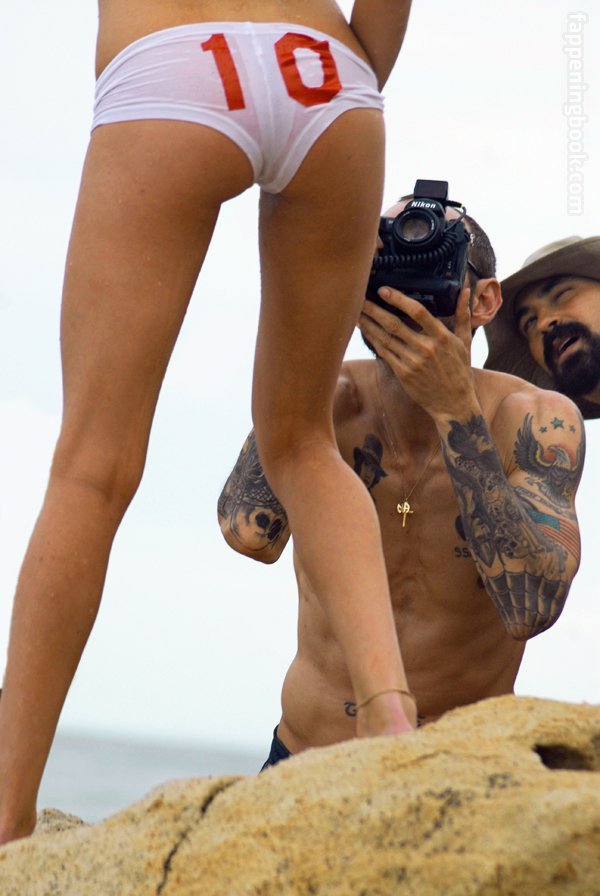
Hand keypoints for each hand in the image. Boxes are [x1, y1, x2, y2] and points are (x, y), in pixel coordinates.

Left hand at [359, 286, 479, 420]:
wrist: (454, 404)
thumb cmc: (460, 371)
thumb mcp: (465, 342)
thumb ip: (463, 315)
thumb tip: (464, 291)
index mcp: (442, 337)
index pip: (418, 312)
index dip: (398, 299)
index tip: (384, 290)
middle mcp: (426, 348)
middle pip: (394, 324)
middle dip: (374, 310)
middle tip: (360, 297)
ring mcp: (413, 362)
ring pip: (385, 338)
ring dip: (368, 324)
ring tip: (356, 311)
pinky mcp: (403, 373)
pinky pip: (384, 353)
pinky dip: (373, 340)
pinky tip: (365, 330)